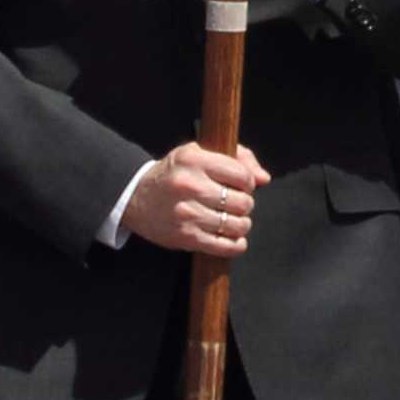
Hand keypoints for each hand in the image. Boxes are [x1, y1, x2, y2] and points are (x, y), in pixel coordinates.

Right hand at [120, 141, 269, 258]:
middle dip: (245, 204)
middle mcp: (191, 186)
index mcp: (195, 161)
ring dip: (242, 225)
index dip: (249, 183)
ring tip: (233, 220)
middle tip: (235, 204)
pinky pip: (224, 246)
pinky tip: (234, 239)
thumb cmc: (174, 173)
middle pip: (242, 202)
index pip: (242, 175)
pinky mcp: (185, 237)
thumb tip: (264, 178)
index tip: (242, 186)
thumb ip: (237, 158)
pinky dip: (236, 245)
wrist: (135, 197)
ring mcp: (187, 214)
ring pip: (237, 225)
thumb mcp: (199, 153)